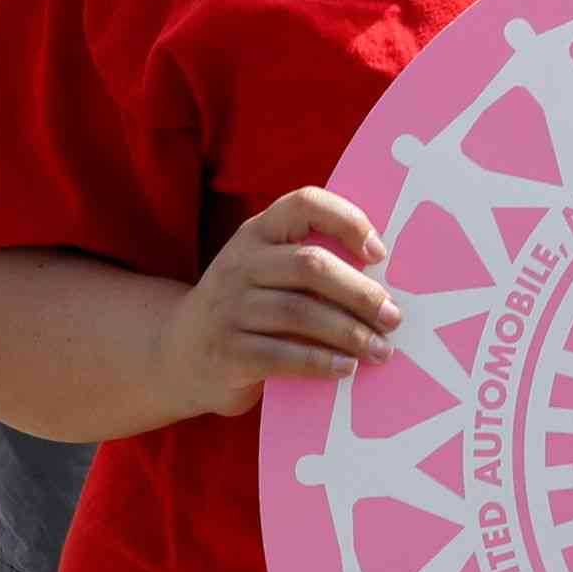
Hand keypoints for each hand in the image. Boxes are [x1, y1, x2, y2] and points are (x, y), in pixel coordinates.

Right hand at [155, 188, 399, 419]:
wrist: (179, 353)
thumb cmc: (246, 308)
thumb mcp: (267, 272)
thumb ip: (309, 265)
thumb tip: (386, 284)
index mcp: (257, 233)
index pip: (304, 203)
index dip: (347, 220)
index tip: (379, 253)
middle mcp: (240, 263)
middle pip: (311, 265)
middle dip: (360, 292)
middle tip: (393, 316)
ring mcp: (229, 308)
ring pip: (300, 313)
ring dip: (349, 333)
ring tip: (380, 349)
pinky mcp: (227, 351)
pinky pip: (282, 355)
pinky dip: (320, 362)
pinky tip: (347, 368)